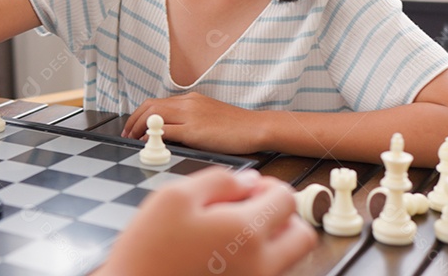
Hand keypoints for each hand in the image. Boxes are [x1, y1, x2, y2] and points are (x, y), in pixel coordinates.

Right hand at [96, 168, 316, 275]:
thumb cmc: (146, 251)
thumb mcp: (173, 197)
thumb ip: (217, 181)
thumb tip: (247, 181)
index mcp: (245, 233)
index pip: (285, 199)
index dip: (267, 185)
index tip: (247, 189)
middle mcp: (259, 264)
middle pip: (301, 235)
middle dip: (282, 216)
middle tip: (252, 210)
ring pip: (287, 258)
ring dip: (271, 239)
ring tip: (233, 232)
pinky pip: (266, 273)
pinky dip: (256, 259)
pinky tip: (223, 252)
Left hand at [122, 92, 264, 153]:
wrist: (256, 127)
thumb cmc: (237, 127)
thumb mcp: (209, 117)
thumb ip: (190, 120)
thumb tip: (172, 132)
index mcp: (191, 99)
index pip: (156, 102)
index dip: (140, 114)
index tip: (133, 126)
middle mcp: (188, 103)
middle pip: (150, 106)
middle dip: (134, 120)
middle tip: (127, 134)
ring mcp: (191, 115)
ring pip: (154, 116)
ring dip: (139, 128)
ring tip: (133, 140)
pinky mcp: (195, 129)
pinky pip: (167, 131)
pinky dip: (153, 137)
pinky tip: (148, 145)